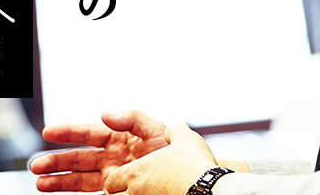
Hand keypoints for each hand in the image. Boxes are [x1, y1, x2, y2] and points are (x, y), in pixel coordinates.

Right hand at [32, 110, 169, 192]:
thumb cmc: (175, 152)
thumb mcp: (156, 129)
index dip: (68, 132)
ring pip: (79, 180)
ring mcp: (112, 178)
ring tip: (39, 183)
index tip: (48, 132)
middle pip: (78, 159)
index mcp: (119, 138)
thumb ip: (131, 118)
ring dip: (59, 181)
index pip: (88, 134)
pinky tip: (59, 193)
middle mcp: (111, 159)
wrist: (190, 180)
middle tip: (35, 165)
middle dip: (56, 161)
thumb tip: (104, 113)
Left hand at [103, 123, 218, 194]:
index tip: (123, 180)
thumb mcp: (184, 137)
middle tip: (130, 190)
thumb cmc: (194, 164)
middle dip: (118, 194)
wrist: (209, 189)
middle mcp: (136, 192)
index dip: (115, 180)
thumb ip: (173, 131)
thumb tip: (170, 131)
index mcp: (137, 172)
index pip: (111, 181)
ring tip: (145, 194)